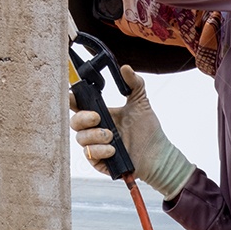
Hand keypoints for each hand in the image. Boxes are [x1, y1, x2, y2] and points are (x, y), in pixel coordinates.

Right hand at [70, 65, 195, 199]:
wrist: (157, 155)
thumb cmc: (148, 130)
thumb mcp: (141, 102)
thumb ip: (134, 83)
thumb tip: (125, 68)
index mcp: (101, 114)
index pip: (79, 105)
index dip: (72, 99)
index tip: (72, 95)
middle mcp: (95, 130)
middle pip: (74, 122)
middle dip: (82, 118)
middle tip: (97, 117)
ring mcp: (96, 146)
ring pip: (80, 139)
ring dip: (94, 136)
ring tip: (112, 136)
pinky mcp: (99, 162)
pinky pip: (89, 155)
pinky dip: (99, 150)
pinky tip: (112, 149)